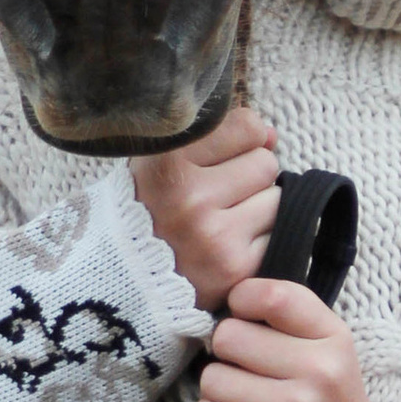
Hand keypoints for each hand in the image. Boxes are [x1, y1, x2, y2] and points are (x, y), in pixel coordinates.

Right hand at [132, 107, 278, 310]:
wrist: (124, 274)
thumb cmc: (150, 206)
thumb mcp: (164, 159)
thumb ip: (219, 135)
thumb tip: (270, 135)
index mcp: (166, 162)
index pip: (247, 127)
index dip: (239, 141)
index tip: (214, 159)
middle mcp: (187, 198)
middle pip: (265, 163)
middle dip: (248, 177)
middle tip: (215, 197)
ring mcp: (212, 236)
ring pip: (276, 200)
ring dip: (257, 208)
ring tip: (220, 221)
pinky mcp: (234, 268)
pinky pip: (276, 236)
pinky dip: (259, 241)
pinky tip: (228, 245)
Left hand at [197, 277, 378, 401]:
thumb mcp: (332, 350)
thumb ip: (289, 319)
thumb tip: (225, 301)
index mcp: (333, 337)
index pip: (271, 296)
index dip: (241, 301)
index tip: (245, 319)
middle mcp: (318, 369)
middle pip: (228, 336)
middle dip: (226, 353)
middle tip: (246, 370)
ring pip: (212, 378)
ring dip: (219, 390)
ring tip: (247, 401)